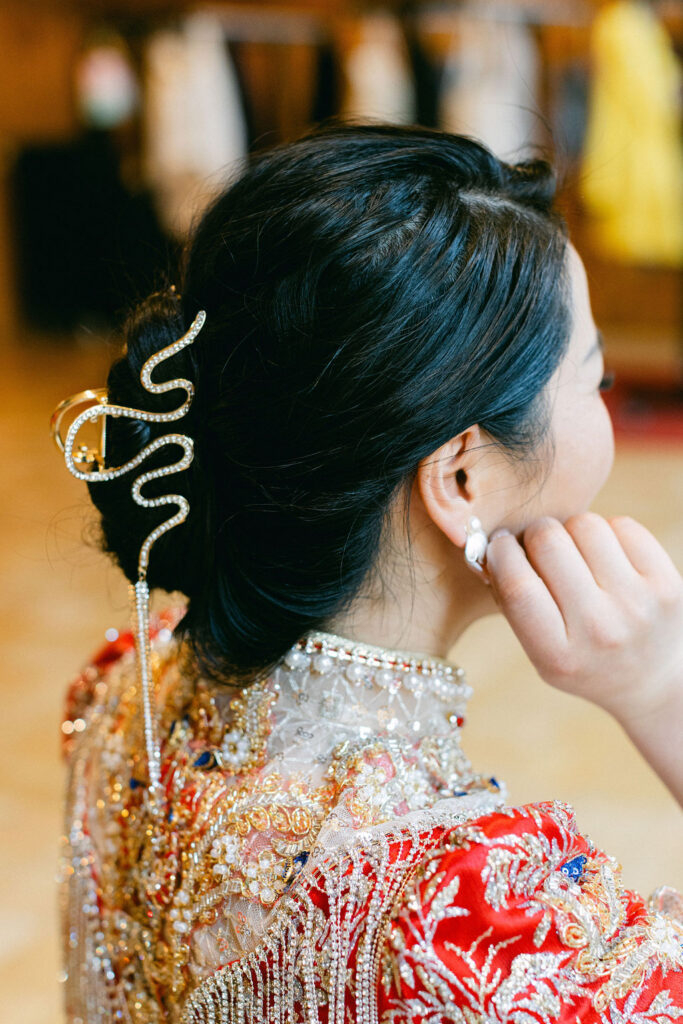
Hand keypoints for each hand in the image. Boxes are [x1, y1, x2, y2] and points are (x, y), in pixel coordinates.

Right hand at [485, 513, 682, 724]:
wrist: (651, 681)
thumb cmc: (582, 658)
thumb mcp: (540, 652)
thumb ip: (513, 603)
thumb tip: (489, 541)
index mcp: (558, 655)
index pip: (518, 585)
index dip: (500, 552)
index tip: (498, 545)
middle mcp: (600, 630)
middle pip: (548, 542)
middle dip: (534, 534)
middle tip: (538, 547)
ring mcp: (638, 605)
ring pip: (585, 524)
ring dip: (571, 530)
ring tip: (576, 554)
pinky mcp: (667, 584)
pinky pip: (622, 525)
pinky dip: (607, 532)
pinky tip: (606, 557)